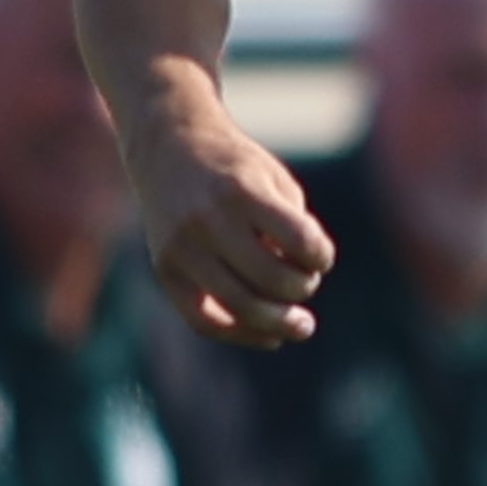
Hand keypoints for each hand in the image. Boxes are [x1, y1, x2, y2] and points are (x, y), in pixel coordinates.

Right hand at [127, 104, 332, 348]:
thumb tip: (301, 290)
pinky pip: (204, 321)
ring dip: (279, 323)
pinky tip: (269, 337)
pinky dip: (240, 334)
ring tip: (300, 324)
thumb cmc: (234, 169)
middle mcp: (208, 220)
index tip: (321, 257)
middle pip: (271, 279)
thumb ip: (293, 228)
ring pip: (239, 307)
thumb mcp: (272, 180)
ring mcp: (182, 248)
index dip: (321, 257)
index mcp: (243, 190)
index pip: (300, 240)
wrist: (169, 148)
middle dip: (301, 288)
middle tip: (307, 284)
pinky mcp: (165, 269)